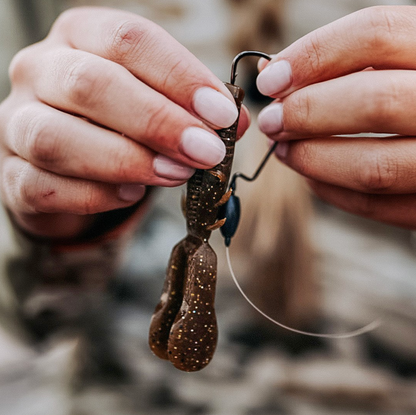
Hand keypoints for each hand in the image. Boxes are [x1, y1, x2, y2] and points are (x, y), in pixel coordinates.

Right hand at [0, 7, 247, 237]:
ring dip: (128, 160)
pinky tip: (130, 195)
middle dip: (158, 122)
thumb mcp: (154, 99)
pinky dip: (96, 195)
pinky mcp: (14, 175)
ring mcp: (17, 124)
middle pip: (91, 85)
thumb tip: (234, 124)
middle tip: (205, 152)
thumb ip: (191, 108)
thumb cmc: (117, 121)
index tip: (220, 113)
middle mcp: (39, 71)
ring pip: (58, 138)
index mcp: (80, 37)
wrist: (69, 160)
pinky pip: (47, 187)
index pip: (129, 39)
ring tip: (175, 175)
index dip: (180, 76)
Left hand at [256, 6, 415, 228]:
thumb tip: (270, 73)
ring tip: (284, 150)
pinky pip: (376, 206)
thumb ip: (345, 63)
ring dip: (312, 159)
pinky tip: (311, 176)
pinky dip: (331, 191)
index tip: (269, 81)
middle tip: (270, 122)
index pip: (375, 34)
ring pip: (372, 167)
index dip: (312, 55)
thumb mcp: (398, 62)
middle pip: (373, 102)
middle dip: (305, 113)